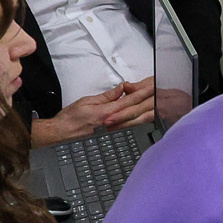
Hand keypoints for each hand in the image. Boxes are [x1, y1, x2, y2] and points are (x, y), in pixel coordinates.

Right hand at [32, 79, 156, 145]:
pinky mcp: (111, 137)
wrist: (59, 135)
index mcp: (107, 112)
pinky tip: (150, 120)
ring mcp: (113, 131)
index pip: (130, 100)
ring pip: (136, 121)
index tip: (154, 86)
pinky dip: (141, 124)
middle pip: (137, 110)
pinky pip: (130, 129)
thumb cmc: (69, 119)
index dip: (143, 92)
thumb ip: (106, 97)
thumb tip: (121, 89)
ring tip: (162, 105)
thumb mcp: (87, 102)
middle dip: (151, 101)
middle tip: (163, 93)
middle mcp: (113, 122)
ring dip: (150, 112)